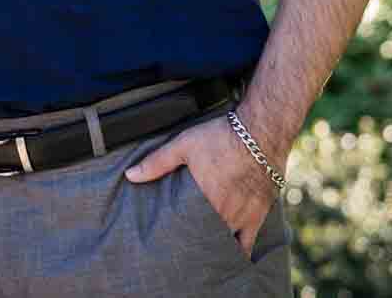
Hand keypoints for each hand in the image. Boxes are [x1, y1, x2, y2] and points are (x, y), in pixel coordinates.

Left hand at [124, 114, 282, 256]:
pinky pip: (249, 243)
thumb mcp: (184, 145)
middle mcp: (223, 214)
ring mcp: (242, 217)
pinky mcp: (259, 215)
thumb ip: (157, 163)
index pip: (184, 229)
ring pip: (224, 243)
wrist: (261, 132)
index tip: (165, 243)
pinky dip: (239, 252)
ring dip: (212, 247)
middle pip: (203, 238)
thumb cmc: (221, 136)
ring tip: (199, 254)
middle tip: (179, 250)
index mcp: (203, 200)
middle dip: (192, 244)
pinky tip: (231, 259)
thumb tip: (130, 175)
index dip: (175, 237)